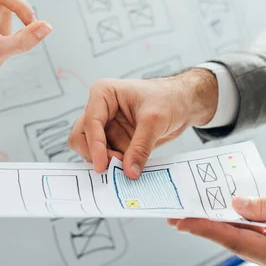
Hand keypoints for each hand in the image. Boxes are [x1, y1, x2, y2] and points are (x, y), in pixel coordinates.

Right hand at [68, 69, 217, 177]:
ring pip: (91, 150)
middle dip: (96, 154)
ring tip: (127, 165)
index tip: (102, 166)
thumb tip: (129, 172)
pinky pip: (106, 156)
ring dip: (106, 161)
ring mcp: (106, 126)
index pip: (90, 122)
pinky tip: (130, 167)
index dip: (94, 146)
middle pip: (81, 137)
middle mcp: (100, 109)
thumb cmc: (169, 98)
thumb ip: (140, 147)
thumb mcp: (155, 120)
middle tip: (115, 167)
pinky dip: (114, 164)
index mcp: (104, 93)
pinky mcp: (115, 139)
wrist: (184, 103)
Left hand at [169, 182, 265, 265]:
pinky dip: (241, 222)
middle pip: (234, 240)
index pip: (234, 239)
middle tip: (178, 216)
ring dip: (221, 224)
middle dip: (205, 227)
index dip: (205, 228)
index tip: (182, 221)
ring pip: (244, 238)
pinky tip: (228, 212)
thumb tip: (235, 205)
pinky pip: (258, 234)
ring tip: (196, 212)